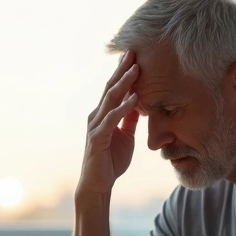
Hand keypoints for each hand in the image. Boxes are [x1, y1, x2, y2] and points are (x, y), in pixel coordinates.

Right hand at [78, 51, 140, 195]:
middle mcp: (97, 116)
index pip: (114, 89)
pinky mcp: (98, 138)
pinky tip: (134, 99)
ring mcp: (96, 126)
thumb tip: (139, 103)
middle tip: (133, 51)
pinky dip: (123, 108)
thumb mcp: (125, 136)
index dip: (123, 72)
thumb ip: (129, 119)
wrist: (98, 184)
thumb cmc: (111, 161)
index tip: (134, 55)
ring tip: (136, 69)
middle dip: (122, 70)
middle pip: (110, 88)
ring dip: (124, 84)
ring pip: (110, 100)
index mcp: (103, 114)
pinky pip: (112, 120)